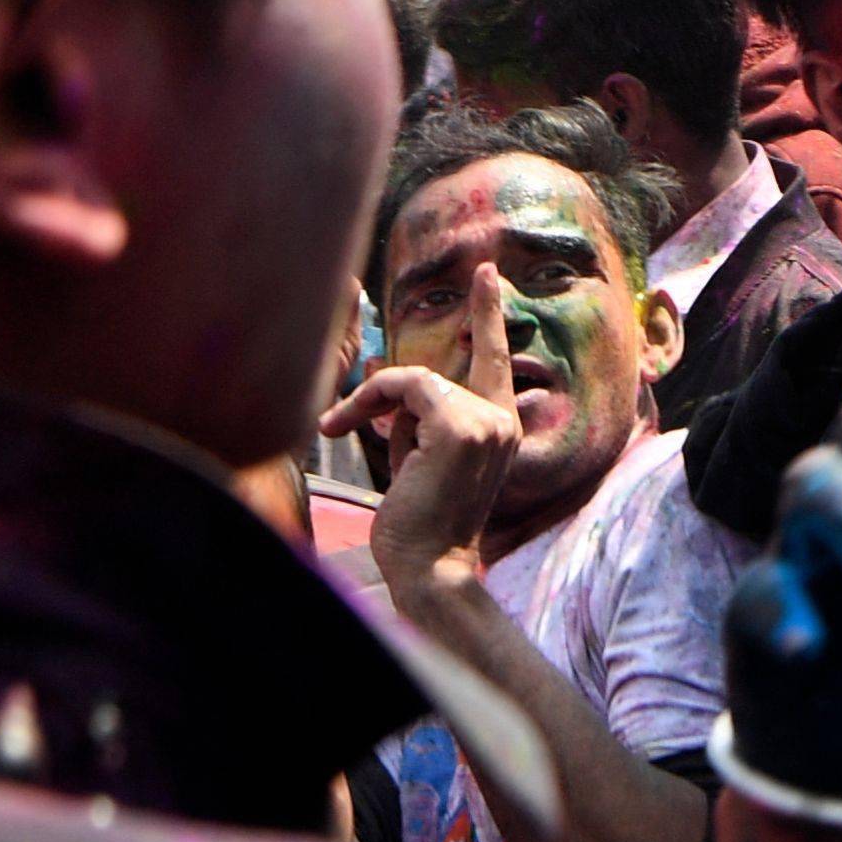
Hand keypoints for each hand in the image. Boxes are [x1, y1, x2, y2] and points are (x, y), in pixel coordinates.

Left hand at [322, 266, 519, 597]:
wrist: (429, 566)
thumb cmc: (418, 524)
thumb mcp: (421, 461)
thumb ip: (417, 421)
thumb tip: (391, 388)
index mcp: (498, 428)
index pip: (494, 360)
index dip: (489, 315)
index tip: (487, 275)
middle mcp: (501, 419)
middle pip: (434, 372)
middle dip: (387, 387)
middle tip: (353, 398)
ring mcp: (486, 421)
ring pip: (414, 381)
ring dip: (369, 404)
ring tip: (339, 431)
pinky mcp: (461, 426)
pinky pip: (406, 387)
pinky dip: (370, 402)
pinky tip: (347, 426)